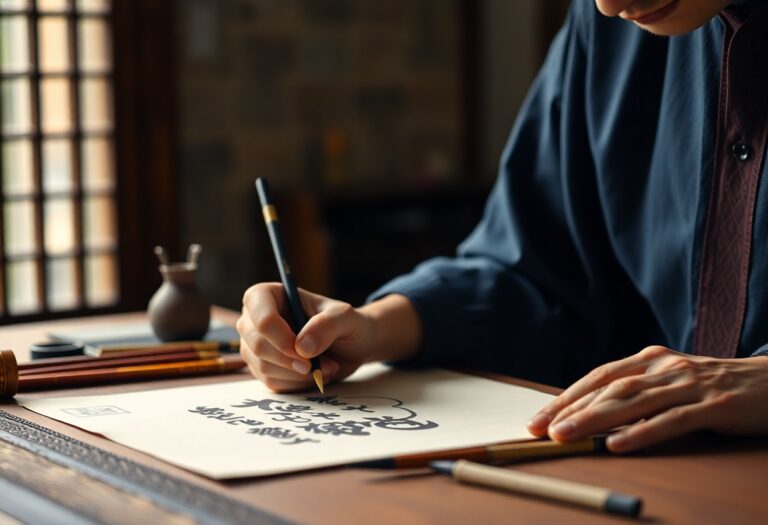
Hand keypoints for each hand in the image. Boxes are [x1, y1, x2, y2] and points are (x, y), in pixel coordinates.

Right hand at [237, 283, 374, 391]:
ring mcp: (254, 345)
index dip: (280, 336)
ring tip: (325, 366)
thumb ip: (327, 325)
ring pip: (263, 367)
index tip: (304, 351)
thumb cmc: (345, 324)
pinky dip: (298, 383)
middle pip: (257, 345)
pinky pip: (272, 382)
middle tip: (316, 364)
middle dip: (290, 360)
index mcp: (267, 295)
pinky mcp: (262, 368)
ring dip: (298, 373)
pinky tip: (314, 373)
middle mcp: (254, 320)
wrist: (350, 346)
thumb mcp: (345, 317)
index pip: (261, 316)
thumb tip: (302, 347)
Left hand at [526, 345, 767, 451]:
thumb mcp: (672, 386)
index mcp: (650, 361)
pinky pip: (673, 420)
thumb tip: (591, 419)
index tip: (538, 418)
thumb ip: (638, 396)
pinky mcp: (716, 405)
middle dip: (570, 410)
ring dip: (595, 420)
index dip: (566, 397)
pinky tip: (618, 445)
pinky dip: (643, 432)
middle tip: (540, 430)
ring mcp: (690, 384)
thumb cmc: (714, 389)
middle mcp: (665, 367)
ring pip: (634, 402)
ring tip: (566, 436)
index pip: (598, 378)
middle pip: (609, 389)